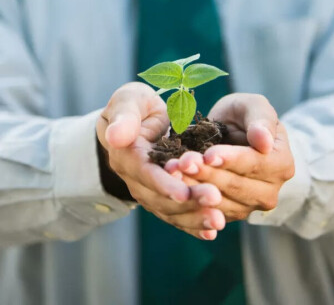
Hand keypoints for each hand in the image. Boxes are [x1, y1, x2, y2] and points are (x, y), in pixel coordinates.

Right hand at [96, 82, 225, 239]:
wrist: (137, 119)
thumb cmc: (134, 104)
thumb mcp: (128, 101)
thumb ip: (123, 117)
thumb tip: (115, 136)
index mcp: (126, 155)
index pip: (145, 174)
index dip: (164, 184)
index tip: (184, 193)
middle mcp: (135, 178)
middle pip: (160, 197)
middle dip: (187, 203)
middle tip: (215, 201)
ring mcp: (148, 190)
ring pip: (170, 210)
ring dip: (194, 217)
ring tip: (218, 220)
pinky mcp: (162, 196)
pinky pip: (176, 214)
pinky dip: (192, 225)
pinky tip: (211, 232)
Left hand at [165, 93, 294, 222]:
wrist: (233, 133)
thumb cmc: (245, 115)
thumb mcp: (253, 106)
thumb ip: (261, 119)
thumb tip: (264, 141)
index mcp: (282, 164)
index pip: (256, 164)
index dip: (231, 160)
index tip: (208, 154)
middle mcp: (270, 191)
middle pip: (236, 186)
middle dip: (207, 174)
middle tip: (183, 162)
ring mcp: (250, 206)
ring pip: (220, 202)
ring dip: (195, 187)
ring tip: (174, 171)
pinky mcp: (229, 214)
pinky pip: (209, 212)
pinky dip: (190, 199)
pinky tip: (174, 184)